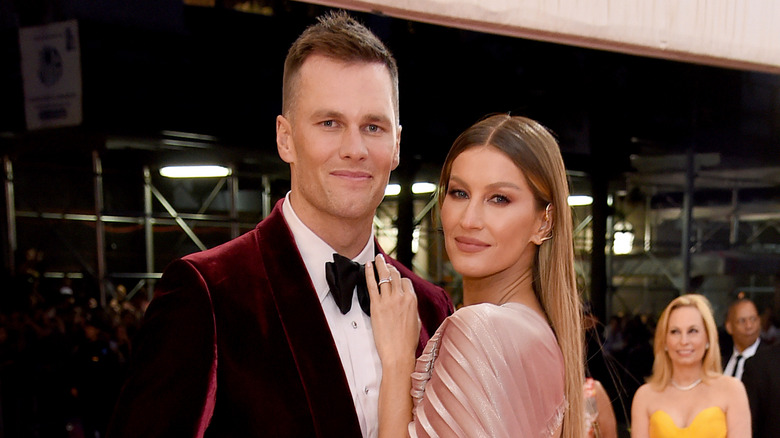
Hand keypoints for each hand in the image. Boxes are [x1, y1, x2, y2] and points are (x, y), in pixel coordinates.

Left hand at [366, 254, 420, 368]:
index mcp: (412, 300)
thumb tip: (407, 302)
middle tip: (384, 261)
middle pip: (395, 275)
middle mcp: (401, 297)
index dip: (399, 278)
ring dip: (380, 265)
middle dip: (389, 266)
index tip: (394, 275)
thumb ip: (411, 308)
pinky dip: (369, 273)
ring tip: (377, 259)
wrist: (398, 353)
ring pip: (384, 276)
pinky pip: (372, 285)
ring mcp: (388, 301)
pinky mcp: (376, 306)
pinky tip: (367, 266)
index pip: (405, 281)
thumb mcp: (416, 321)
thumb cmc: (408, 342)